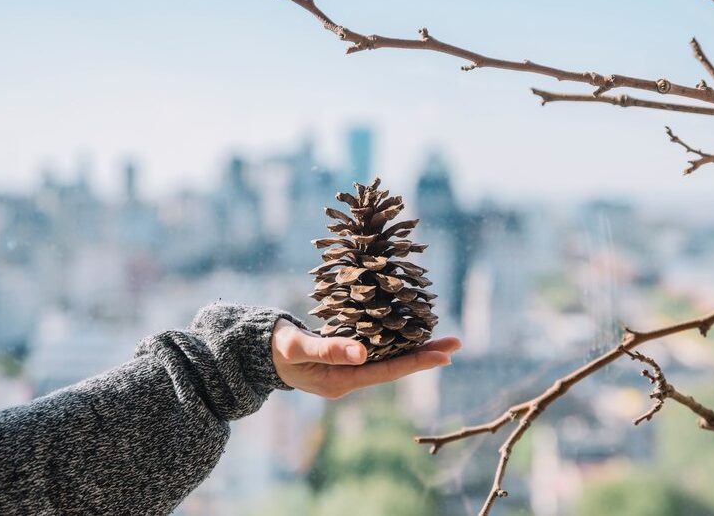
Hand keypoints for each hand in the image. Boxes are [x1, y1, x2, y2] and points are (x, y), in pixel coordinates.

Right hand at [271, 318, 460, 398]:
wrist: (256, 352)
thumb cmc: (274, 349)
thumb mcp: (297, 348)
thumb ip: (327, 349)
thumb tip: (363, 353)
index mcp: (341, 382)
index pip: (387, 372)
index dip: (417, 362)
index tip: (445, 355)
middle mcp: (349, 379)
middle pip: (395, 367)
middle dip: (425, 354)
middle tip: (457, 342)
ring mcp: (348, 370)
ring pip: (389, 358)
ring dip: (415, 347)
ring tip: (443, 337)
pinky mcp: (344, 358)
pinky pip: (378, 350)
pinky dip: (396, 340)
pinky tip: (410, 331)